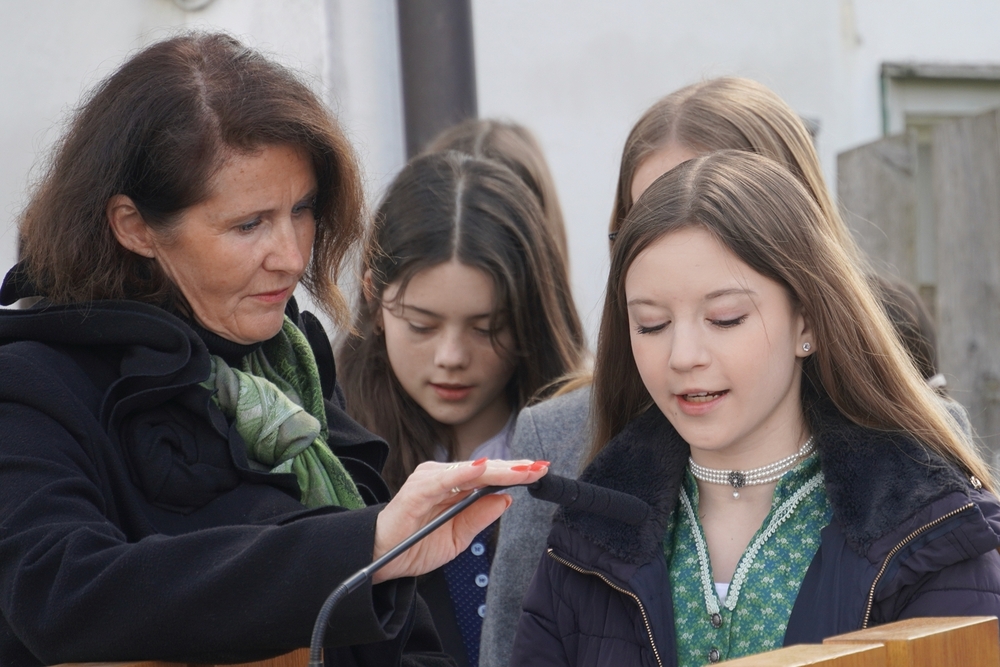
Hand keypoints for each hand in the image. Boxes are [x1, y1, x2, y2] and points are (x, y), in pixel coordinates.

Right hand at [371, 458, 547, 582]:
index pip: (489, 476)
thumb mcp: (457, 537)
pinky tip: (483, 470)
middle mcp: (443, 477)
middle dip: (514, 468)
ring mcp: (429, 480)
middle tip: (540, 467)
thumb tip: (507, 499)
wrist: (380, 560)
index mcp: (453, 487)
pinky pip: (444, 479)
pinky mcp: (417, 490)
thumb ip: (479, 517)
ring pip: (470, 470)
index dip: (515, 473)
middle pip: (485, 469)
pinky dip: (464, 474)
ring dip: (498, 469)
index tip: (541, 471)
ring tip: (522, 470)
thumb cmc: (414, 545)